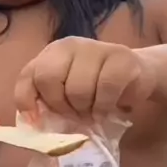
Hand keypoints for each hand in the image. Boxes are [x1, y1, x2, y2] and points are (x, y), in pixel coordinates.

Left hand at [15, 38, 154, 118]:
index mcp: (52, 53)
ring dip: (86, 109)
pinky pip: (105, 90)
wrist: (138, 76)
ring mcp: (96, 48)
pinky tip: (106, 109)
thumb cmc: (96, 88)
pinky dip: (104, 107)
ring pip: (78, 89)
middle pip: (48, 79)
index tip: (37, 120)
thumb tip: (32, 122)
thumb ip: (48, 101)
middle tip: (75, 113)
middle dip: (60, 105)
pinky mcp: (121, 57)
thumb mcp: (67, 93)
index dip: (27, 101)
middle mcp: (70, 45)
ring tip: (94, 110)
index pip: (28, 75)